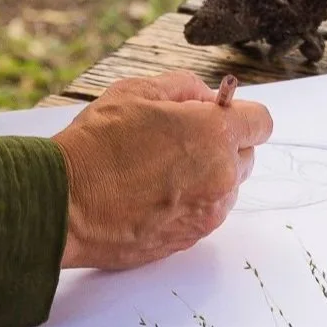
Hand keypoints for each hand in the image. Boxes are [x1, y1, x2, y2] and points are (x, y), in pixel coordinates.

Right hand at [53, 72, 273, 269]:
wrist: (65, 205)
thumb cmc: (98, 144)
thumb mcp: (138, 91)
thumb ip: (184, 87)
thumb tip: (204, 97)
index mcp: (215, 135)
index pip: (261, 122)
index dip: (240, 115)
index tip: (218, 114)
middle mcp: (220, 177)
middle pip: (245, 156)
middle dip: (222, 144)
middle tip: (181, 138)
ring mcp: (206, 213)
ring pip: (225, 188)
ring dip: (207, 175)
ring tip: (160, 167)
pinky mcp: (188, 239)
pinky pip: (203, 213)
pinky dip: (189, 202)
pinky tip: (153, 192)